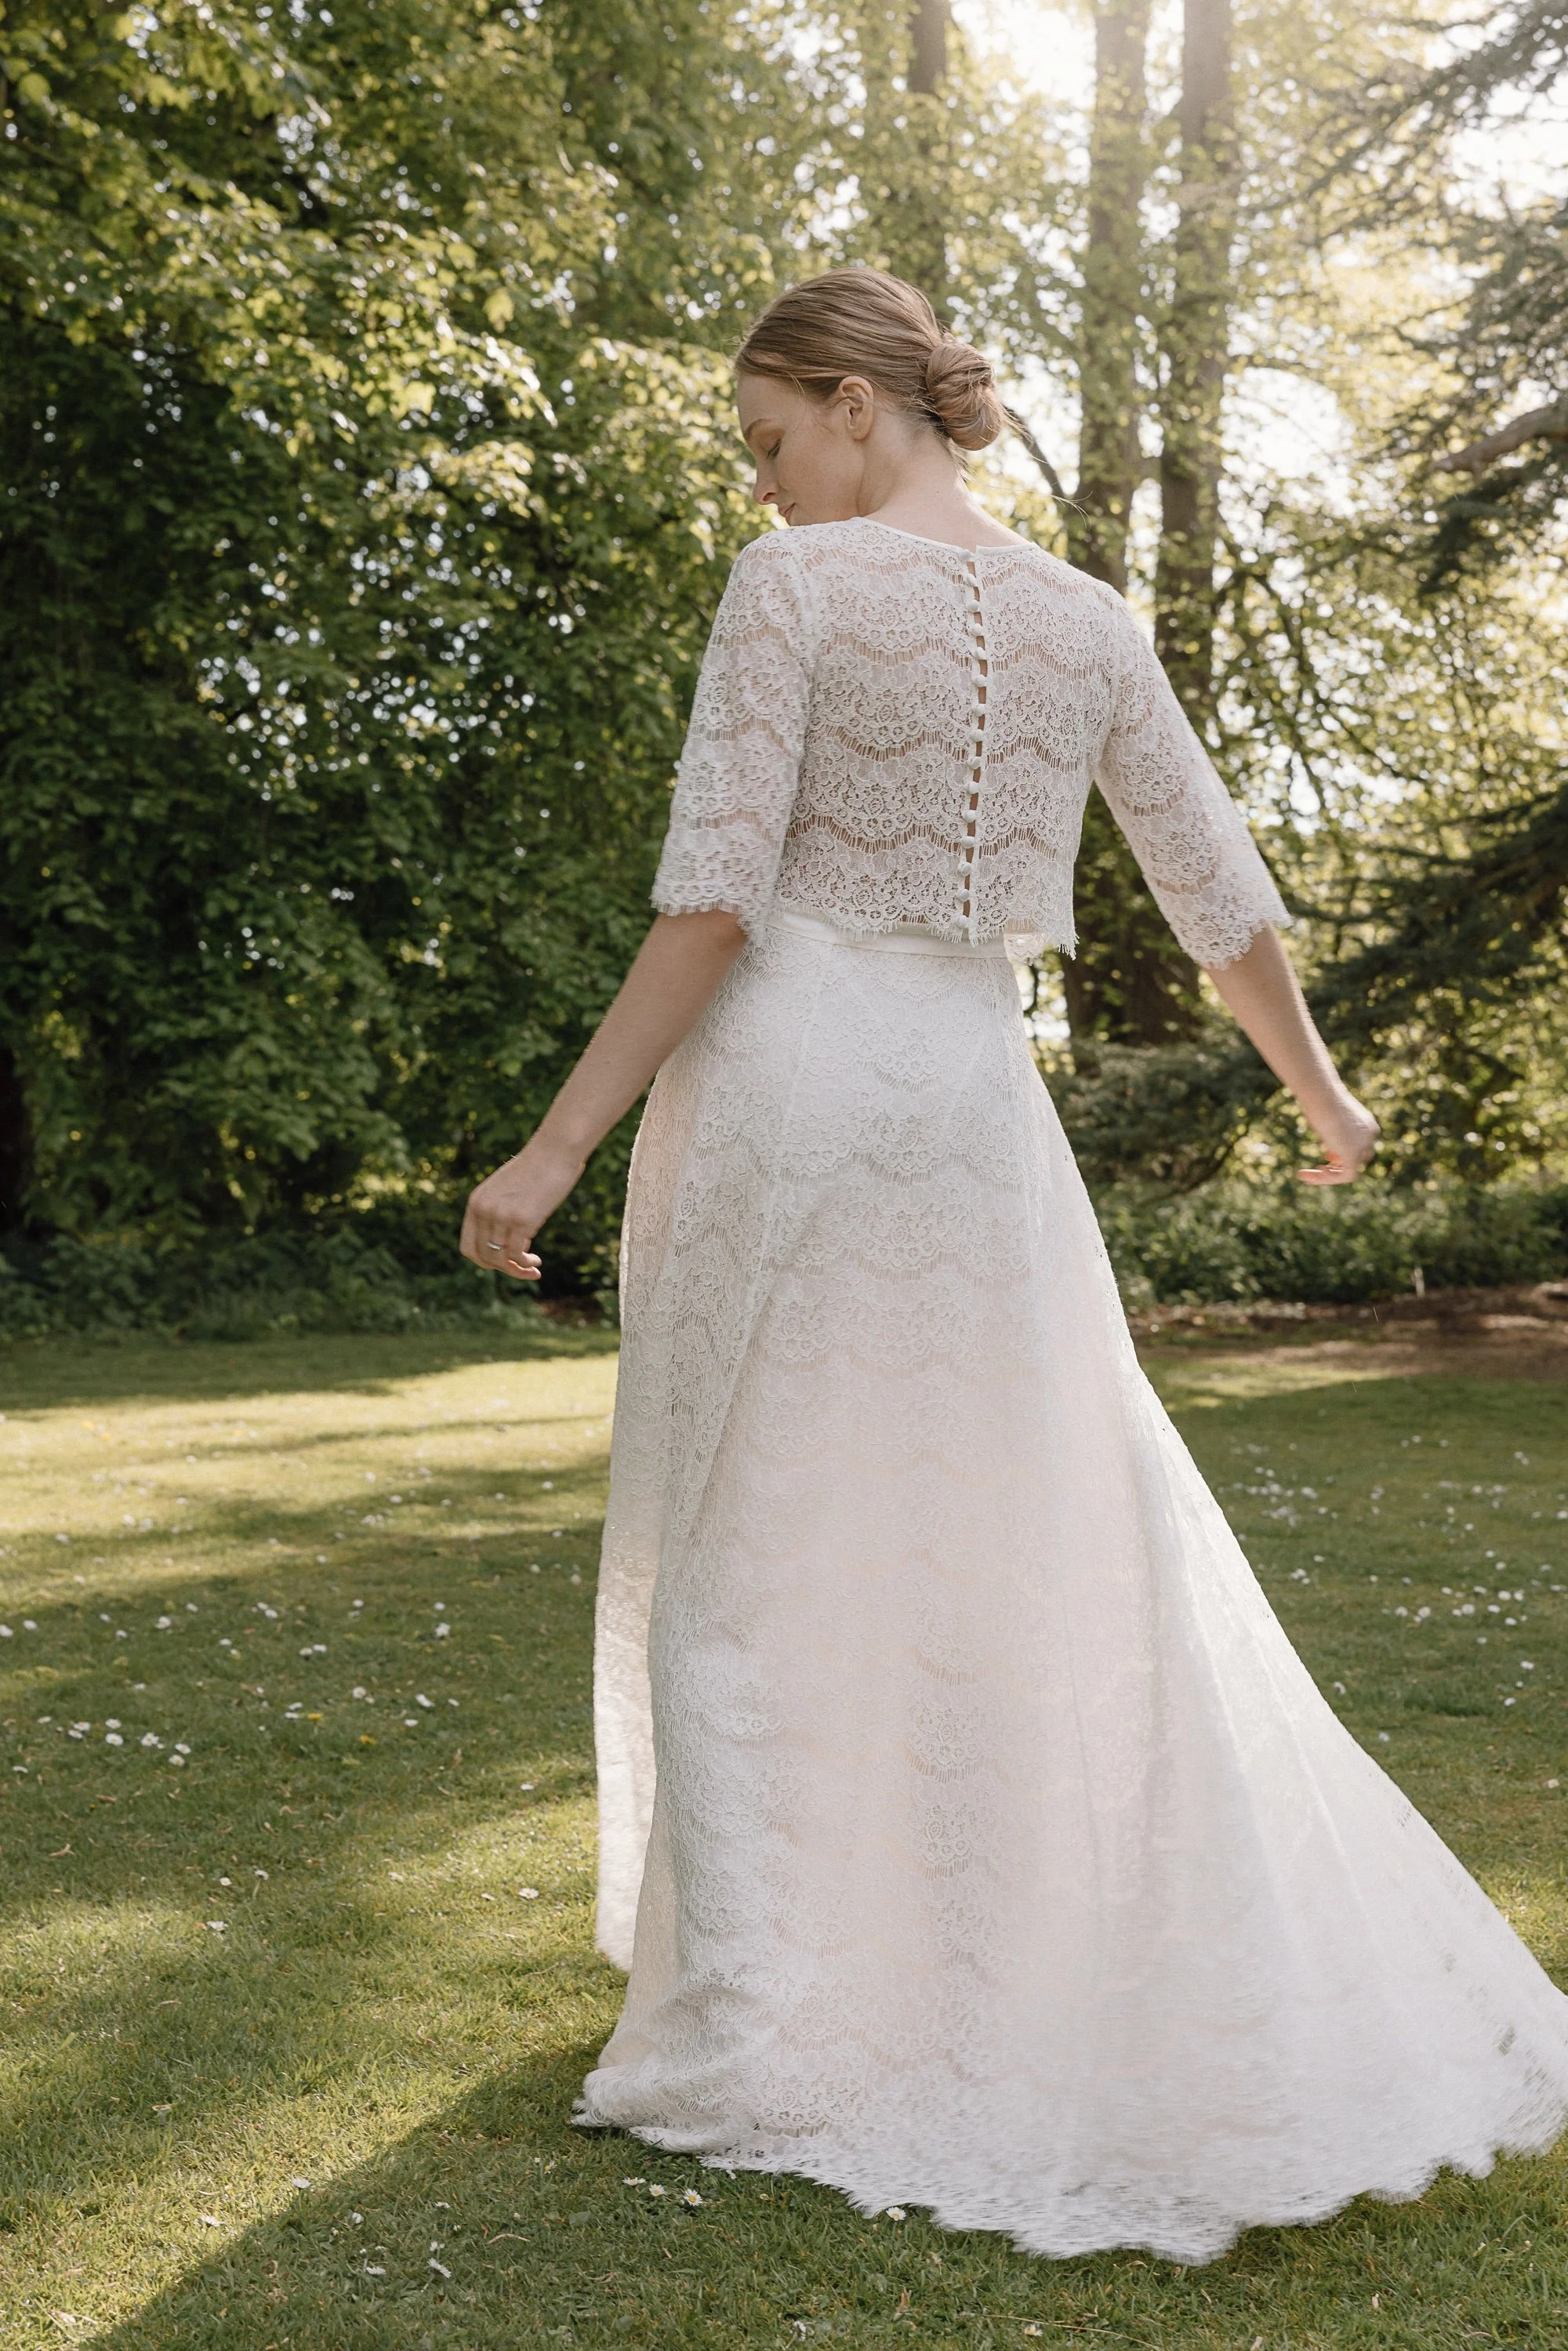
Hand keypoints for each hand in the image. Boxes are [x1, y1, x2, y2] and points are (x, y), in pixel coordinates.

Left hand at [459, 1134, 585, 1278]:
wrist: (554, 1150)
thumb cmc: (537, 1169)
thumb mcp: (506, 1189)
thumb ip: (499, 1210)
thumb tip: (504, 1239)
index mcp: (476, 1203)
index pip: (468, 1247)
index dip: (484, 1262)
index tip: (504, 1263)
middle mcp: (483, 1210)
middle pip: (484, 1257)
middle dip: (503, 1269)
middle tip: (523, 1270)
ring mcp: (501, 1216)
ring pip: (500, 1259)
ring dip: (517, 1270)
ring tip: (534, 1268)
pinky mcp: (522, 1220)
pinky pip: (517, 1255)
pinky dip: (526, 1264)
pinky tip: (537, 1262)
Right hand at [1298, 1093, 1379, 1186]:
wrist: (1322, 1096)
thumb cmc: (1320, 1099)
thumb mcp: (1327, 1114)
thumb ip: (1331, 1129)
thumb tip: (1326, 1141)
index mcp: (1367, 1124)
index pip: (1360, 1146)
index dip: (1342, 1153)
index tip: (1325, 1154)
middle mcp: (1370, 1135)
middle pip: (1358, 1159)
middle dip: (1337, 1165)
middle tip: (1319, 1167)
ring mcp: (1364, 1146)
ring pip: (1351, 1169)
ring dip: (1329, 1175)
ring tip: (1306, 1175)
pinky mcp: (1354, 1156)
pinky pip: (1346, 1176)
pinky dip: (1330, 1178)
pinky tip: (1315, 1172)